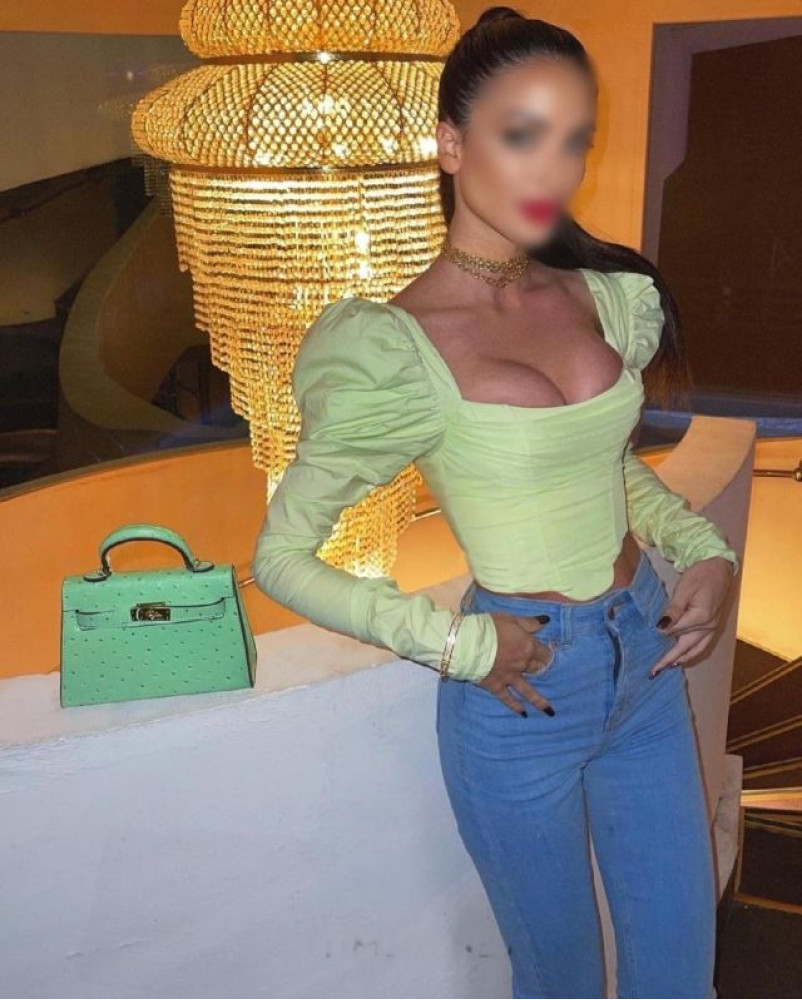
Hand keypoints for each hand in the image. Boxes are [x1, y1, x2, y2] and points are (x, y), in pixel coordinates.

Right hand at [475, 612, 556, 716]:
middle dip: (542, 670)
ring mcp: (510, 678)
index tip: (547, 655)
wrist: (468, 644)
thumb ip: (529, 623)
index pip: (544, 652)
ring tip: (549, 711)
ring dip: (539, 701)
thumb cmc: (489, 627)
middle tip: (544, 672)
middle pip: (537, 669)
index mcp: (527, 647)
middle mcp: (522, 665)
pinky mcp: (497, 686)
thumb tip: (545, 622)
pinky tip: (523, 714)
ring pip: (528, 691)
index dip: (546, 653)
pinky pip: (508, 699)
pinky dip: (516, 706)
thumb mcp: (510, 619)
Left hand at [649, 556, 735, 677]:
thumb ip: (673, 610)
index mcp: (700, 617)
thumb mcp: (684, 589)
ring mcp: (712, 628)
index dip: (660, 637)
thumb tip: (661, 628)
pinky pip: (701, 645)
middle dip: (669, 660)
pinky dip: (690, 653)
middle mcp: (708, 626)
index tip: (646, 647)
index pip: (675, 632)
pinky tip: (681, 657)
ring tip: (666, 668)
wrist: (719, 568)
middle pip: (685, 647)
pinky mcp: (713, 626)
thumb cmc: (700, 575)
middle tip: (654, 672)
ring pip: (695, 650)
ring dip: (680, 659)